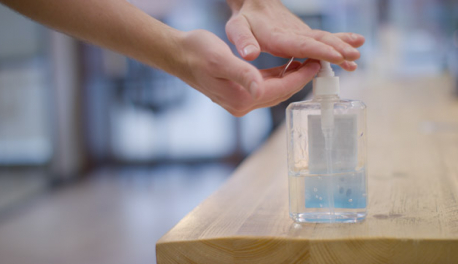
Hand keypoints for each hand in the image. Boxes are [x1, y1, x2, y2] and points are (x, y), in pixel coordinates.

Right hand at [177, 30, 319, 115]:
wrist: (178, 55)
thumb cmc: (197, 53)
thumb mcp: (221, 60)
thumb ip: (242, 74)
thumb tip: (258, 89)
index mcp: (241, 98)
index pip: (280, 90)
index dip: (300, 78)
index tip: (316, 64)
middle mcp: (242, 105)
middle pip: (280, 94)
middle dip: (299, 79)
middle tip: (316, 62)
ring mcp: (239, 101)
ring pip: (273, 91)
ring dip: (289, 78)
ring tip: (305, 62)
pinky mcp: (237, 94)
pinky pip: (263, 88)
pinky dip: (276, 78)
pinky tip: (284, 66)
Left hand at [225, 0, 364, 70]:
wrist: (255, 3)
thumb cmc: (246, 19)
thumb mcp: (237, 29)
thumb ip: (243, 41)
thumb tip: (249, 55)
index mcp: (279, 36)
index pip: (303, 44)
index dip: (320, 50)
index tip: (337, 56)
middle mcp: (294, 34)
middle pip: (319, 40)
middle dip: (338, 49)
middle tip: (354, 58)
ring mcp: (302, 33)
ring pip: (325, 39)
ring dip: (343, 46)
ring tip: (357, 57)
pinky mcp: (304, 35)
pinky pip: (324, 39)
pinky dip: (341, 42)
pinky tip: (354, 48)